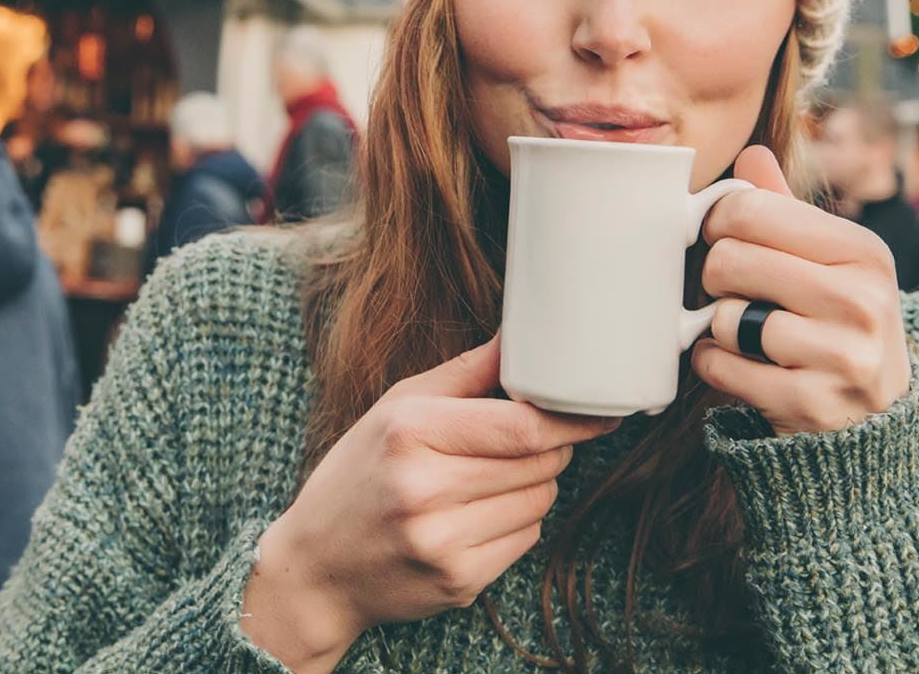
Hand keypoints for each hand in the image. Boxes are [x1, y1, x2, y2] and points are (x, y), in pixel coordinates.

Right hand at [241, 336, 619, 672]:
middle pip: (539, 463)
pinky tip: (477, 514)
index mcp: (409, 432)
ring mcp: (442, 542)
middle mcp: (424, 489)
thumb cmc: (359, 473)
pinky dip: (517, 522)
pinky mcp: (458, 583)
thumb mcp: (396, 407)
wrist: (317, 566)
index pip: (521, 427)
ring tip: (488, 478)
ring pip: (540, 500)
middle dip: (550, 447)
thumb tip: (522, 336)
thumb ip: (465, 373)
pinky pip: (527, 539)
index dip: (571, 418)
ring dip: (533, 484)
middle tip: (524, 440)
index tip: (600, 410)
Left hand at [691, 145, 911, 436]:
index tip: (724, 237)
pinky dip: (715, 363)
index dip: (719, 222)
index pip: (750, 210)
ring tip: (750, 331)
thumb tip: (751, 154)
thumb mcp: (827, 258)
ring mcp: (841, 356)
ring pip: (725, 317)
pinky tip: (742, 363)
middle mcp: (861, 300)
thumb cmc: (836, 319)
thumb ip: (783, 207)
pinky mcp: (811, 403)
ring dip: (721, 325)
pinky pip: (720, 365)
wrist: (875, 415)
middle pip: (729, 261)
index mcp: (863, 251)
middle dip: (717, 276)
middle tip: (737, 290)